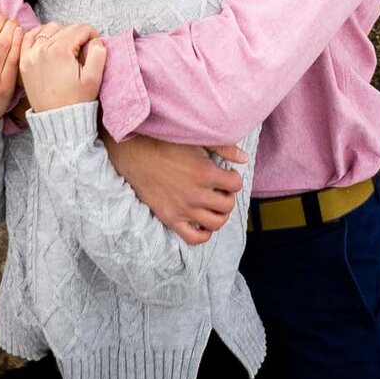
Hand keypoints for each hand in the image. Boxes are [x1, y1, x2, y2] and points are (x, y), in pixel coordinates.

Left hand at [18, 22, 105, 112]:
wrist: (57, 121)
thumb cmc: (76, 101)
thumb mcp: (94, 78)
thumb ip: (98, 53)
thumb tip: (96, 40)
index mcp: (60, 51)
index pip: (80, 29)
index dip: (92, 34)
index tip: (96, 43)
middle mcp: (42, 49)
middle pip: (65, 27)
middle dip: (78, 34)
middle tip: (84, 49)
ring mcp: (30, 55)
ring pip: (47, 29)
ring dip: (60, 33)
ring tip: (68, 47)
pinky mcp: (24, 62)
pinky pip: (29, 38)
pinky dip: (39, 35)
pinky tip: (48, 43)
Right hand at [105, 134, 247, 244]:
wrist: (134, 154)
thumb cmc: (165, 143)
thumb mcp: (196, 140)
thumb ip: (223, 148)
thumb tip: (245, 158)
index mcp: (205, 173)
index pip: (236, 184)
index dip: (234, 179)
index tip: (227, 175)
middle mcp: (197, 194)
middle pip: (228, 205)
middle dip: (228, 197)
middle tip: (220, 190)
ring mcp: (184, 209)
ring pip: (216, 223)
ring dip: (220, 215)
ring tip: (213, 205)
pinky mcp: (170, 218)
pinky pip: (194, 238)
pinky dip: (203, 234)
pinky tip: (202, 223)